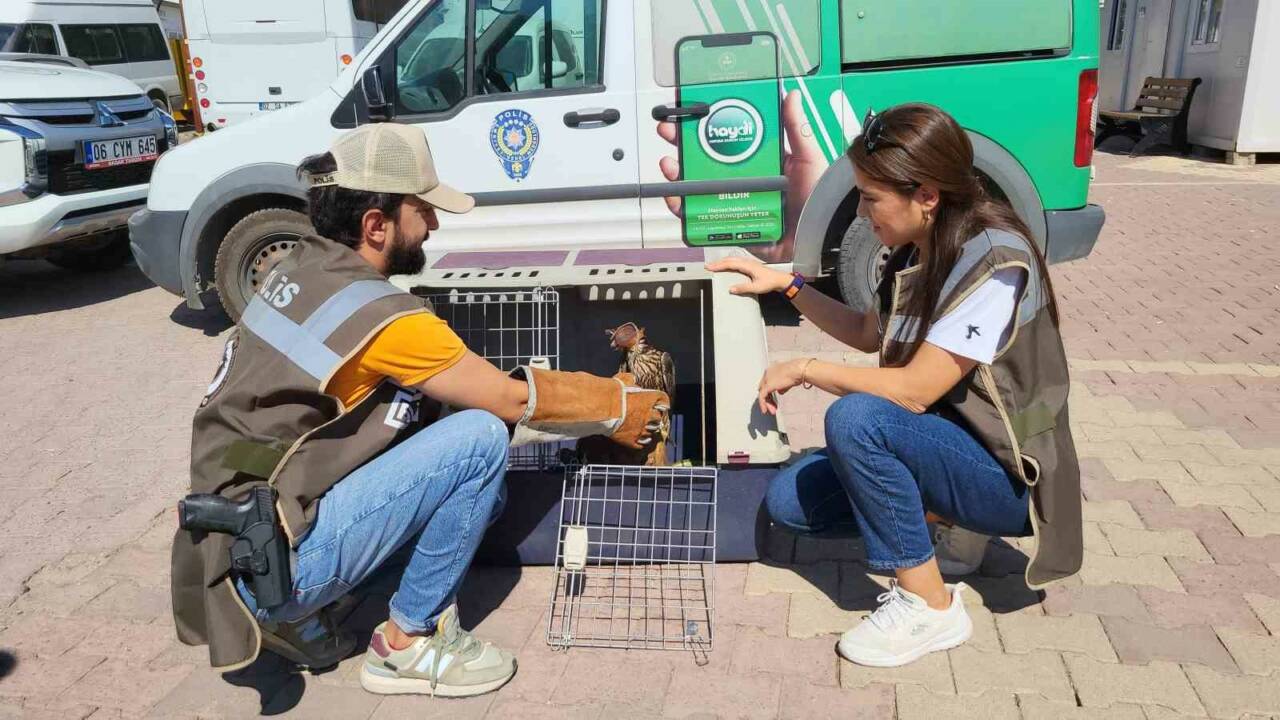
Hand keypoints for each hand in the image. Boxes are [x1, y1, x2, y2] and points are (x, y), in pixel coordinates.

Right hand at [615, 381, 670, 448]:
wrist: (602, 408)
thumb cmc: (612, 393)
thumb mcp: (622, 380)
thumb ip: (629, 380)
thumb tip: (631, 379)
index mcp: (648, 399)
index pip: (663, 400)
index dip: (663, 402)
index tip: (662, 403)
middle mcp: (648, 416)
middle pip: (658, 418)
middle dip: (655, 417)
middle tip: (650, 416)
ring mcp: (640, 429)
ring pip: (651, 432)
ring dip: (648, 430)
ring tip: (643, 428)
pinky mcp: (631, 440)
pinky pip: (640, 444)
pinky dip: (640, 442)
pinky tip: (637, 439)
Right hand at [657, 89, 828, 262]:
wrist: (821, 233)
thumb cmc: (818, 198)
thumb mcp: (807, 156)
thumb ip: (796, 127)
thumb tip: (791, 94)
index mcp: (758, 163)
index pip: (725, 142)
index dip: (704, 129)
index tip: (687, 114)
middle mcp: (742, 183)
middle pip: (704, 164)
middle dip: (682, 149)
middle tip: (668, 134)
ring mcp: (734, 205)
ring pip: (697, 191)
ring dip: (677, 178)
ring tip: (670, 165)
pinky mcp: (731, 228)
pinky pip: (702, 220)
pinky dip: (685, 212)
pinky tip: (676, 199)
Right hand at [705, 256, 792, 295]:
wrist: (780, 279)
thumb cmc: (769, 283)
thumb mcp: (756, 287)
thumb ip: (743, 288)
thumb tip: (731, 289)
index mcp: (747, 266)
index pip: (730, 264)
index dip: (719, 265)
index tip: (710, 268)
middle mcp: (747, 262)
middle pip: (729, 260)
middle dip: (718, 262)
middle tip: (708, 266)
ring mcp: (748, 262)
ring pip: (732, 259)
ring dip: (722, 261)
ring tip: (714, 265)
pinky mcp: (749, 264)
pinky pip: (736, 261)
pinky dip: (728, 262)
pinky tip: (725, 265)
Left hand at [756, 359, 806, 414]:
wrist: (798, 370)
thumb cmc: (798, 372)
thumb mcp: (789, 380)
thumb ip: (783, 386)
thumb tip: (780, 392)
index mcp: (772, 369)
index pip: (767, 382)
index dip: (770, 391)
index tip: (774, 399)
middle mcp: (767, 373)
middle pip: (764, 388)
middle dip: (769, 398)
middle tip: (773, 407)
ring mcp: (766, 379)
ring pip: (763, 393)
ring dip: (767, 403)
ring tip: (772, 411)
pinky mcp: (767, 385)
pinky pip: (762, 397)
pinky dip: (763, 404)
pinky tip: (765, 410)